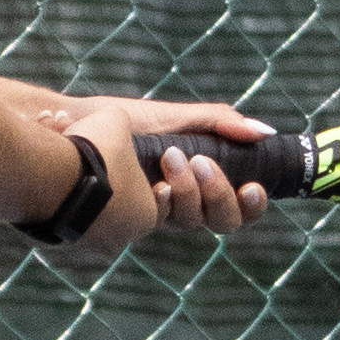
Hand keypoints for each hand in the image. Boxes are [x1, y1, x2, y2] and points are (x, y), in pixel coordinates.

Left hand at [25, 101, 274, 255]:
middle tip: (202, 164)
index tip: (252, 187)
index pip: (235, 208)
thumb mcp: (176, 118)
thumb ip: (218, 122)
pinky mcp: (128, 218)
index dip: (250, 204)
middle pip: (220, 222)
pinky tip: (157, 184)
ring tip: (172, 158)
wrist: (74, 125)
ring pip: (190, 222)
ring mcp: (153, 214)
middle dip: (220, 194)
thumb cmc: (123, 122)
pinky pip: (158, 219)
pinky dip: (165, 201)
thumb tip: (265, 133)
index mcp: (195, 185)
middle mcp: (178, 204)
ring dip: (190, 191)